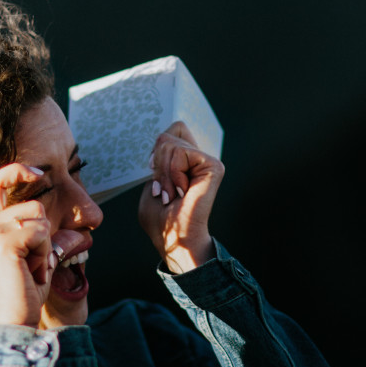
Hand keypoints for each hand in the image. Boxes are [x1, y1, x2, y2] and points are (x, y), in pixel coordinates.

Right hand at [0, 163, 57, 326]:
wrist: (14, 323)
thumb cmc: (24, 294)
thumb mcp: (39, 261)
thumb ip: (51, 241)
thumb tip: (80, 234)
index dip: (16, 170)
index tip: (38, 172)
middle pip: (31, 204)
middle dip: (44, 232)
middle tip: (34, 262)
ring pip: (38, 217)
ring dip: (44, 246)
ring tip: (31, 269)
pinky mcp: (3, 242)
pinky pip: (41, 233)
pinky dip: (44, 254)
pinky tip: (32, 272)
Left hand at [138, 122, 221, 272]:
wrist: (174, 236)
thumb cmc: (160, 218)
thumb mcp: (151, 182)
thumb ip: (159, 158)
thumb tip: (165, 137)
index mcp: (186, 161)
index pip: (173, 129)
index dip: (157, 150)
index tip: (154, 173)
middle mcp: (199, 158)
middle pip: (167, 135)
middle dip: (157, 164)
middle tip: (164, 190)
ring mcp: (207, 161)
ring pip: (170, 144)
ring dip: (163, 174)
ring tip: (172, 194)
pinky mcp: (213, 166)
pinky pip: (181, 152)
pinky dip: (173, 174)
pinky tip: (182, 192)